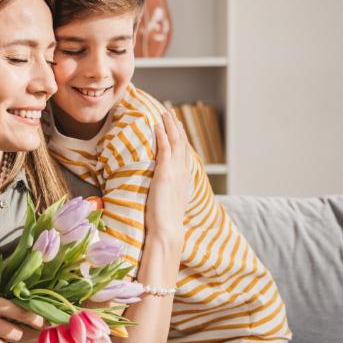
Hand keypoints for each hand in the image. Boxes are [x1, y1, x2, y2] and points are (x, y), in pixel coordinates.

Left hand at [145, 112, 191, 242]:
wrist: (167, 229)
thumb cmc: (166, 221)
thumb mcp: (170, 201)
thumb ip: (169, 191)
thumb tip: (163, 188)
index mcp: (185, 179)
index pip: (185, 153)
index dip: (182, 138)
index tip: (178, 127)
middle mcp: (183, 172)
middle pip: (182, 144)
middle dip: (177, 127)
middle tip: (172, 114)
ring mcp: (175, 171)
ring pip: (175, 142)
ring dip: (170, 126)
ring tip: (165, 113)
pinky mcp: (165, 173)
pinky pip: (164, 148)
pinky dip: (162, 135)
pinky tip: (158, 125)